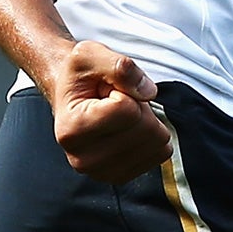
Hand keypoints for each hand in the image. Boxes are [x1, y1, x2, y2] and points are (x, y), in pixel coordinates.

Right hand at [43, 40, 172, 182]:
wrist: (72, 98)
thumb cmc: (81, 77)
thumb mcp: (90, 54)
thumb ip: (120, 66)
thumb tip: (148, 92)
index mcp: (72, 130)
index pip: (127, 109)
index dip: (126, 90)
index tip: (107, 90)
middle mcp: (82, 159)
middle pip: (145, 129)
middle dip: (139, 106)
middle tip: (116, 101)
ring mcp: (102, 172)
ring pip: (157, 143)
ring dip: (146, 121)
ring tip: (122, 115)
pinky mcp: (121, 177)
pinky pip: (160, 154)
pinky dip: (151, 136)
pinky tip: (128, 130)